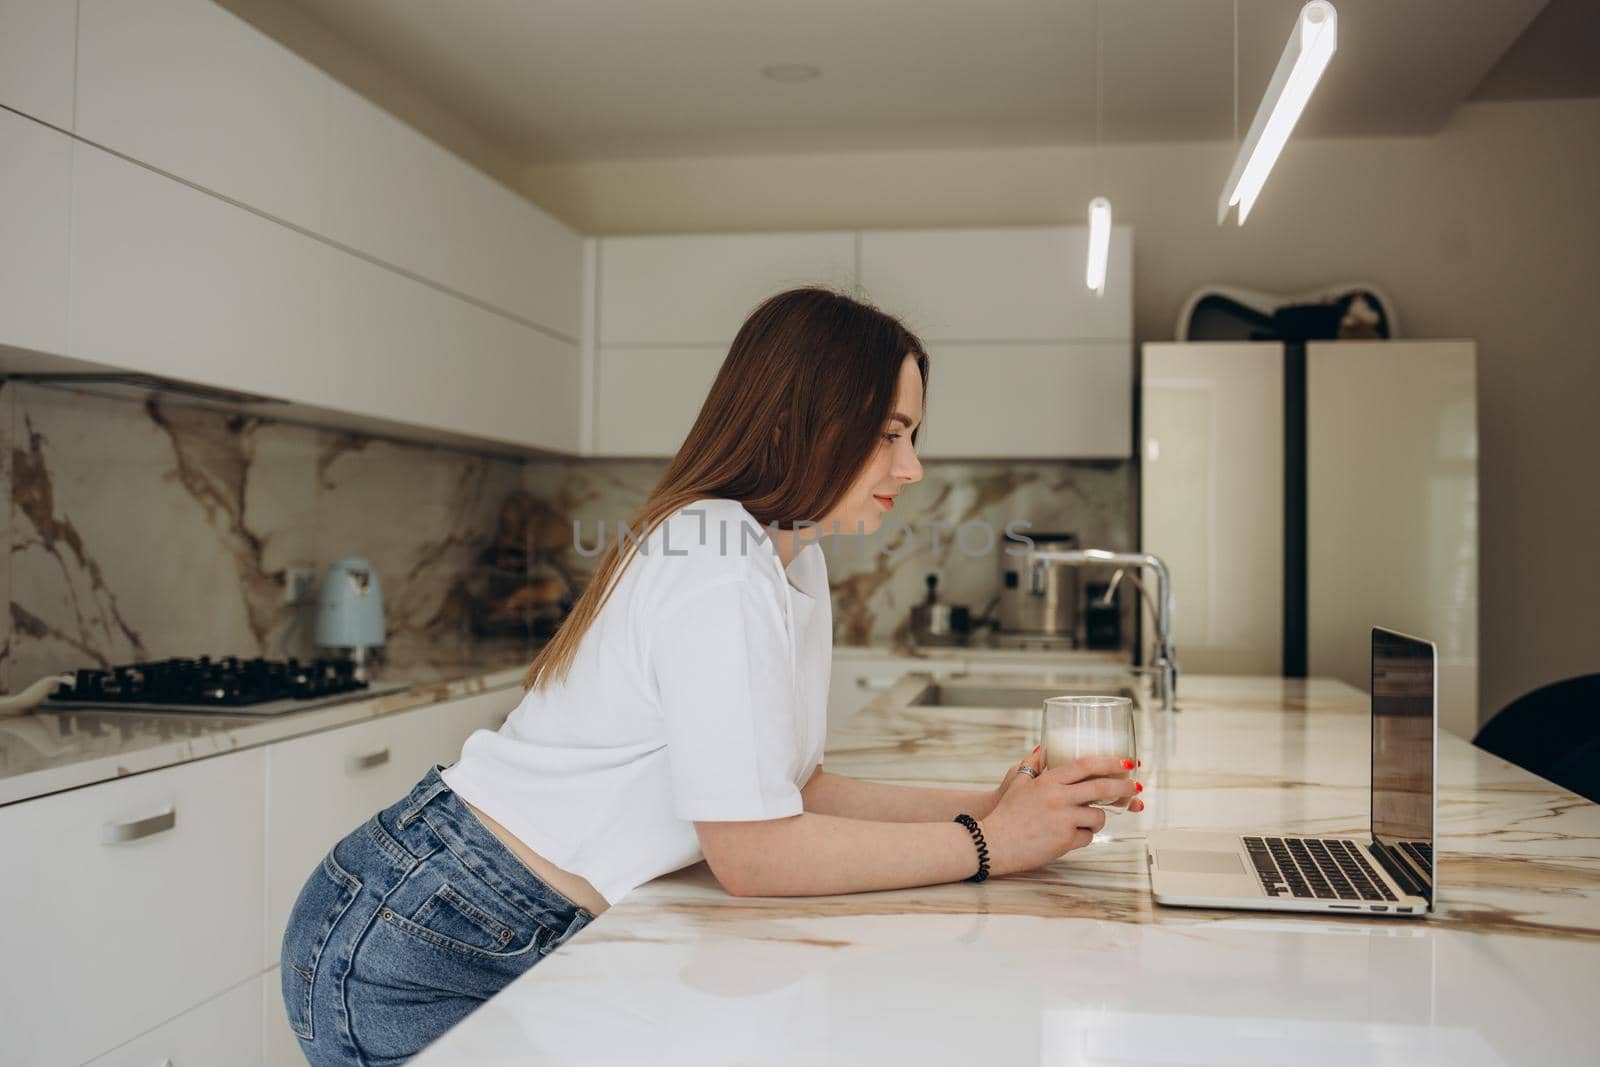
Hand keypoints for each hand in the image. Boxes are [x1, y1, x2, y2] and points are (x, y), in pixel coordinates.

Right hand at [981, 755, 1144, 876]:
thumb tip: (1044, 748)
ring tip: (1087, 821)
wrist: (993, 843)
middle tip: (1135, 787)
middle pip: (1101, 788)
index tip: (1125, 763)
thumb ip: (1032, 764)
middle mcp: (1058, 798)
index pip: (1086, 766)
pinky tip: (1070, 837)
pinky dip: (1084, 836)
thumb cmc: (1005, 813)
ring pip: (1098, 816)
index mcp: (1048, 781)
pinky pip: (1087, 837)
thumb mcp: (1017, 782)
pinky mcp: (1064, 841)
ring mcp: (1063, 820)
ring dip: (1098, 818)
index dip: (1109, 763)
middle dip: (1124, 787)